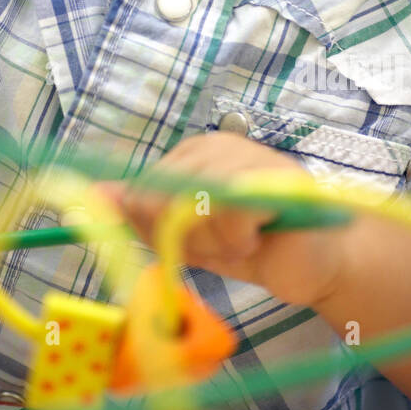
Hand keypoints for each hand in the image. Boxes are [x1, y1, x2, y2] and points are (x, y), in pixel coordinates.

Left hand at [99, 131, 351, 310]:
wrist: (315, 263)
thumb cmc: (253, 245)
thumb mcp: (189, 235)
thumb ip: (144, 214)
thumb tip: (95, 197)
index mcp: (191, 153)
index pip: (140, 194)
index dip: (156, 231)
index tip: (191, 246)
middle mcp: (215, 147)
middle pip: (158, 201)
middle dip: (186, 241)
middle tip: (222, 247)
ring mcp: (244, 158)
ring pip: (190, 210)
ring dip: (213, 244)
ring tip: (243, 243)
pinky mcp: (270, 180)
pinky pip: (227, 218)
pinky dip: (238, 242)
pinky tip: (259, 240)